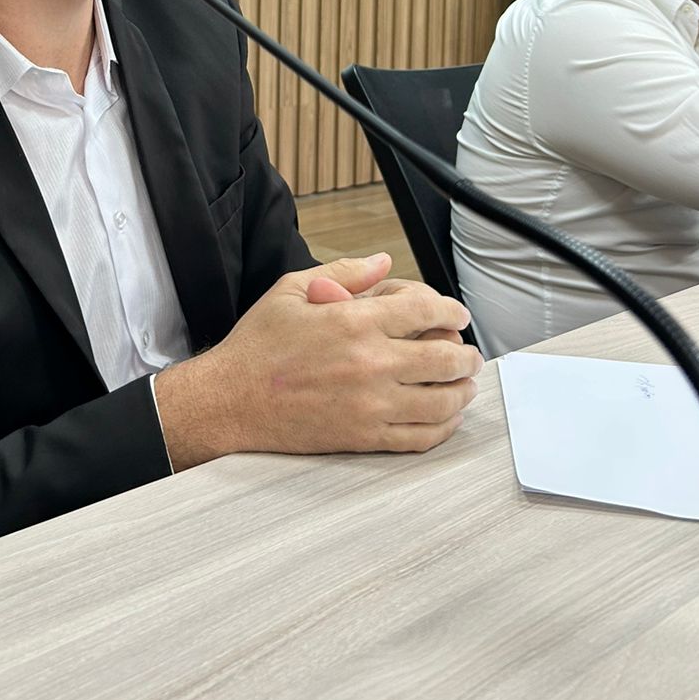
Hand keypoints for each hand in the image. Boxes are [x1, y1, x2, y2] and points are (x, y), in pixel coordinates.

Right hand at [155, 256, 481, 469]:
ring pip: (440, 401)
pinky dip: (443, 427)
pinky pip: (420, 437)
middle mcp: (369, 364)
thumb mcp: (292, 291)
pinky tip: (444, 417)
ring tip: (465, 384)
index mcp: (353, 322)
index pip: (425, 312)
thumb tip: (382, 261)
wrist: (229, 400)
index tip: (457, 315)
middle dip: (465, 354)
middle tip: (469, 354)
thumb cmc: (257, 346)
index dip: (450, 311)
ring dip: (461, 391)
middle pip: (444, 359)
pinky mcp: (363, 437)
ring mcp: (370, 405)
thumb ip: (343, 273)